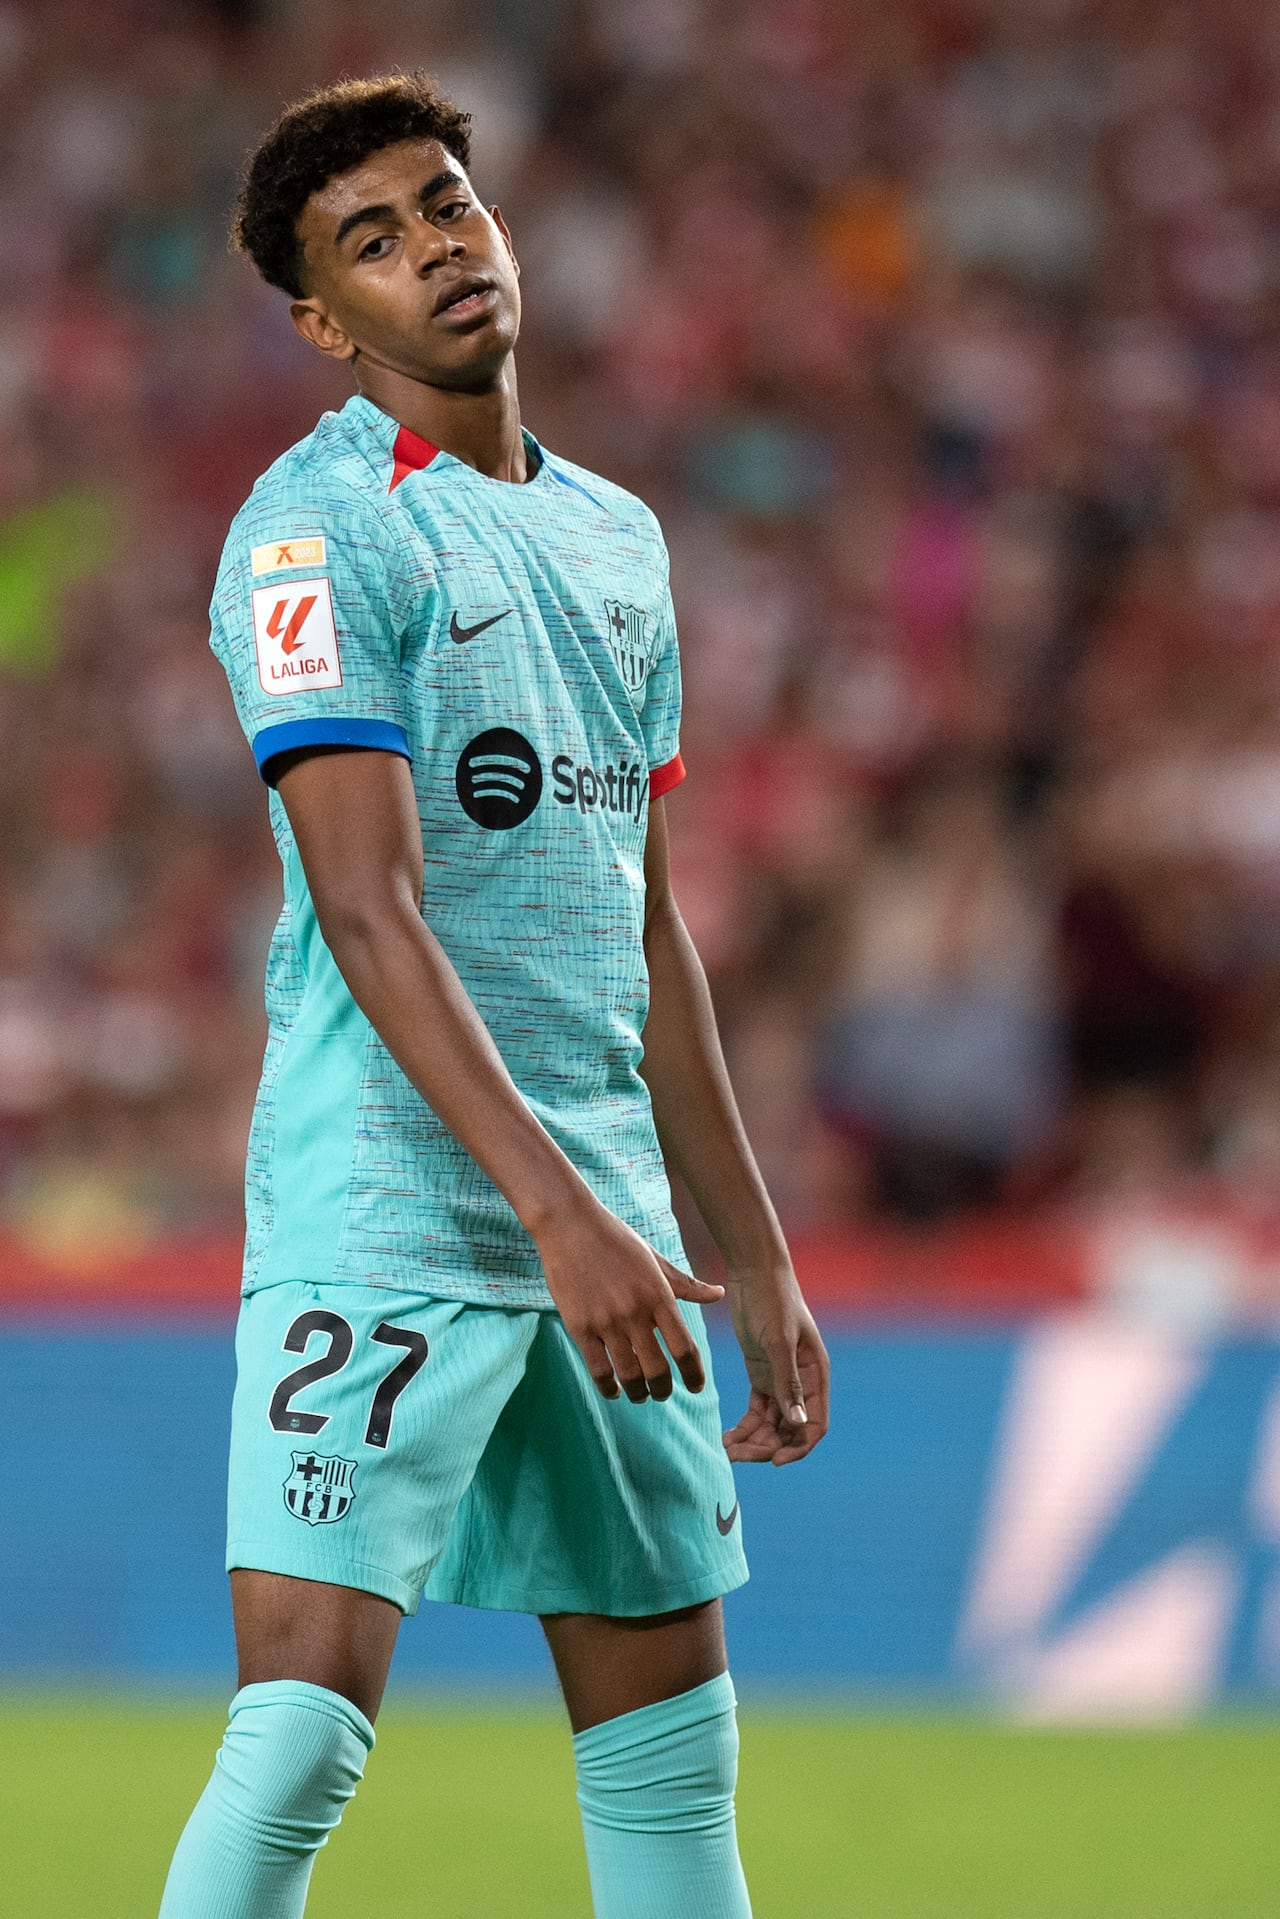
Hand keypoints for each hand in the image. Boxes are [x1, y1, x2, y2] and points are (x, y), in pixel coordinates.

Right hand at [536, 1197, 724, 1403]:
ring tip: (640, 1395)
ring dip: (638, 1393)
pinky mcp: (580, 1326)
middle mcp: (635, 1311)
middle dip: (663, 1390)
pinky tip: (614, 1390)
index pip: (685, 1347)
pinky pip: (598, 1369)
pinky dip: (608, 1387)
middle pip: (658, 1370)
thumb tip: (719, 1294)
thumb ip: (686, 1285)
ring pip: (629, 1375)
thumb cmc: (616, 1240)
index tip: (696, 1387)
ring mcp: (606, 1321)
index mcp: (659, 1295)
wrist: (570, 1224)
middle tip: (663, 1393)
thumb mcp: (655, 1260)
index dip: (694, 1374)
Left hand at [722, 1261, 829, 1465]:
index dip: (799, 1447)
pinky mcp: (761, 1373)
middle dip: (768, 1447)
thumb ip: (787, 1383)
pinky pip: (756, 1412)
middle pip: (790, 1430)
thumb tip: (798, 1423)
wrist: (754, 1272)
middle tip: (738, 1456)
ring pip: (772, 1424)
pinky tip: (727, 1437)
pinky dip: (744, 1427)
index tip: (774, 1461)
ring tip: (727, 1449)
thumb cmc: (773, 1300)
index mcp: (816, 1375)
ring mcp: (780, 1379)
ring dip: (753, 1441)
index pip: (815, 1424)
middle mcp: (802, 1381)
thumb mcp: (779, 1342)